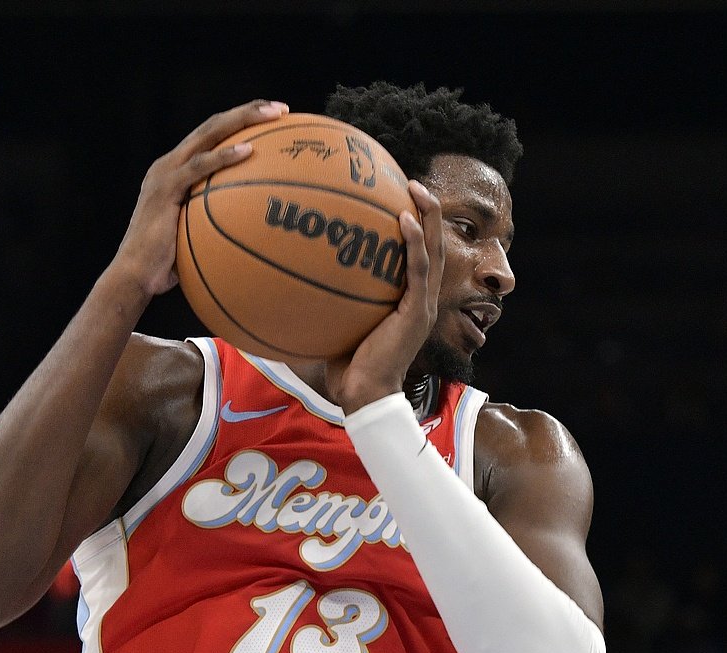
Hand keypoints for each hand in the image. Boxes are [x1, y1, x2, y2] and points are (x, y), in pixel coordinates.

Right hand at [109, 99, 287, 298]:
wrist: (136, 274)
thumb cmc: (168, 264)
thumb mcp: (196, 236)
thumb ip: (216, 223)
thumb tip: (251, 234)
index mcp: (176, 170)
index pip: (211, 136)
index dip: (240, 123)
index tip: (273, 121)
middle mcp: (169, 164)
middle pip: (213, 126)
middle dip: (248, 112)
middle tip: (281, 109)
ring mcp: (165, 172)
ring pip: (208, 134)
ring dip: (242, 120)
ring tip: (274, 116)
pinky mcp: (165, 187)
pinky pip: (199, 166)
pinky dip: (224, 157)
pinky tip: (248, 151)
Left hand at [326, 181, 443, 414]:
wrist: (364, 396)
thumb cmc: (347, 365)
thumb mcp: (339, 321)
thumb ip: (330, 297)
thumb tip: (293, 274)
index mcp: (408, 300)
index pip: (418, 256)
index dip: (416, 226)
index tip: (401, 198)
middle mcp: (421, 298)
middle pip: (432, 245)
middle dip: (427, 211)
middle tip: (413, 182)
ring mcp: (422, 304)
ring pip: (433, 250)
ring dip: (427, 216)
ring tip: (416, 188)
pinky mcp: (417, 312)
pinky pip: (418, 270)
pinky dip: (413, 243)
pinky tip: (403, 219)